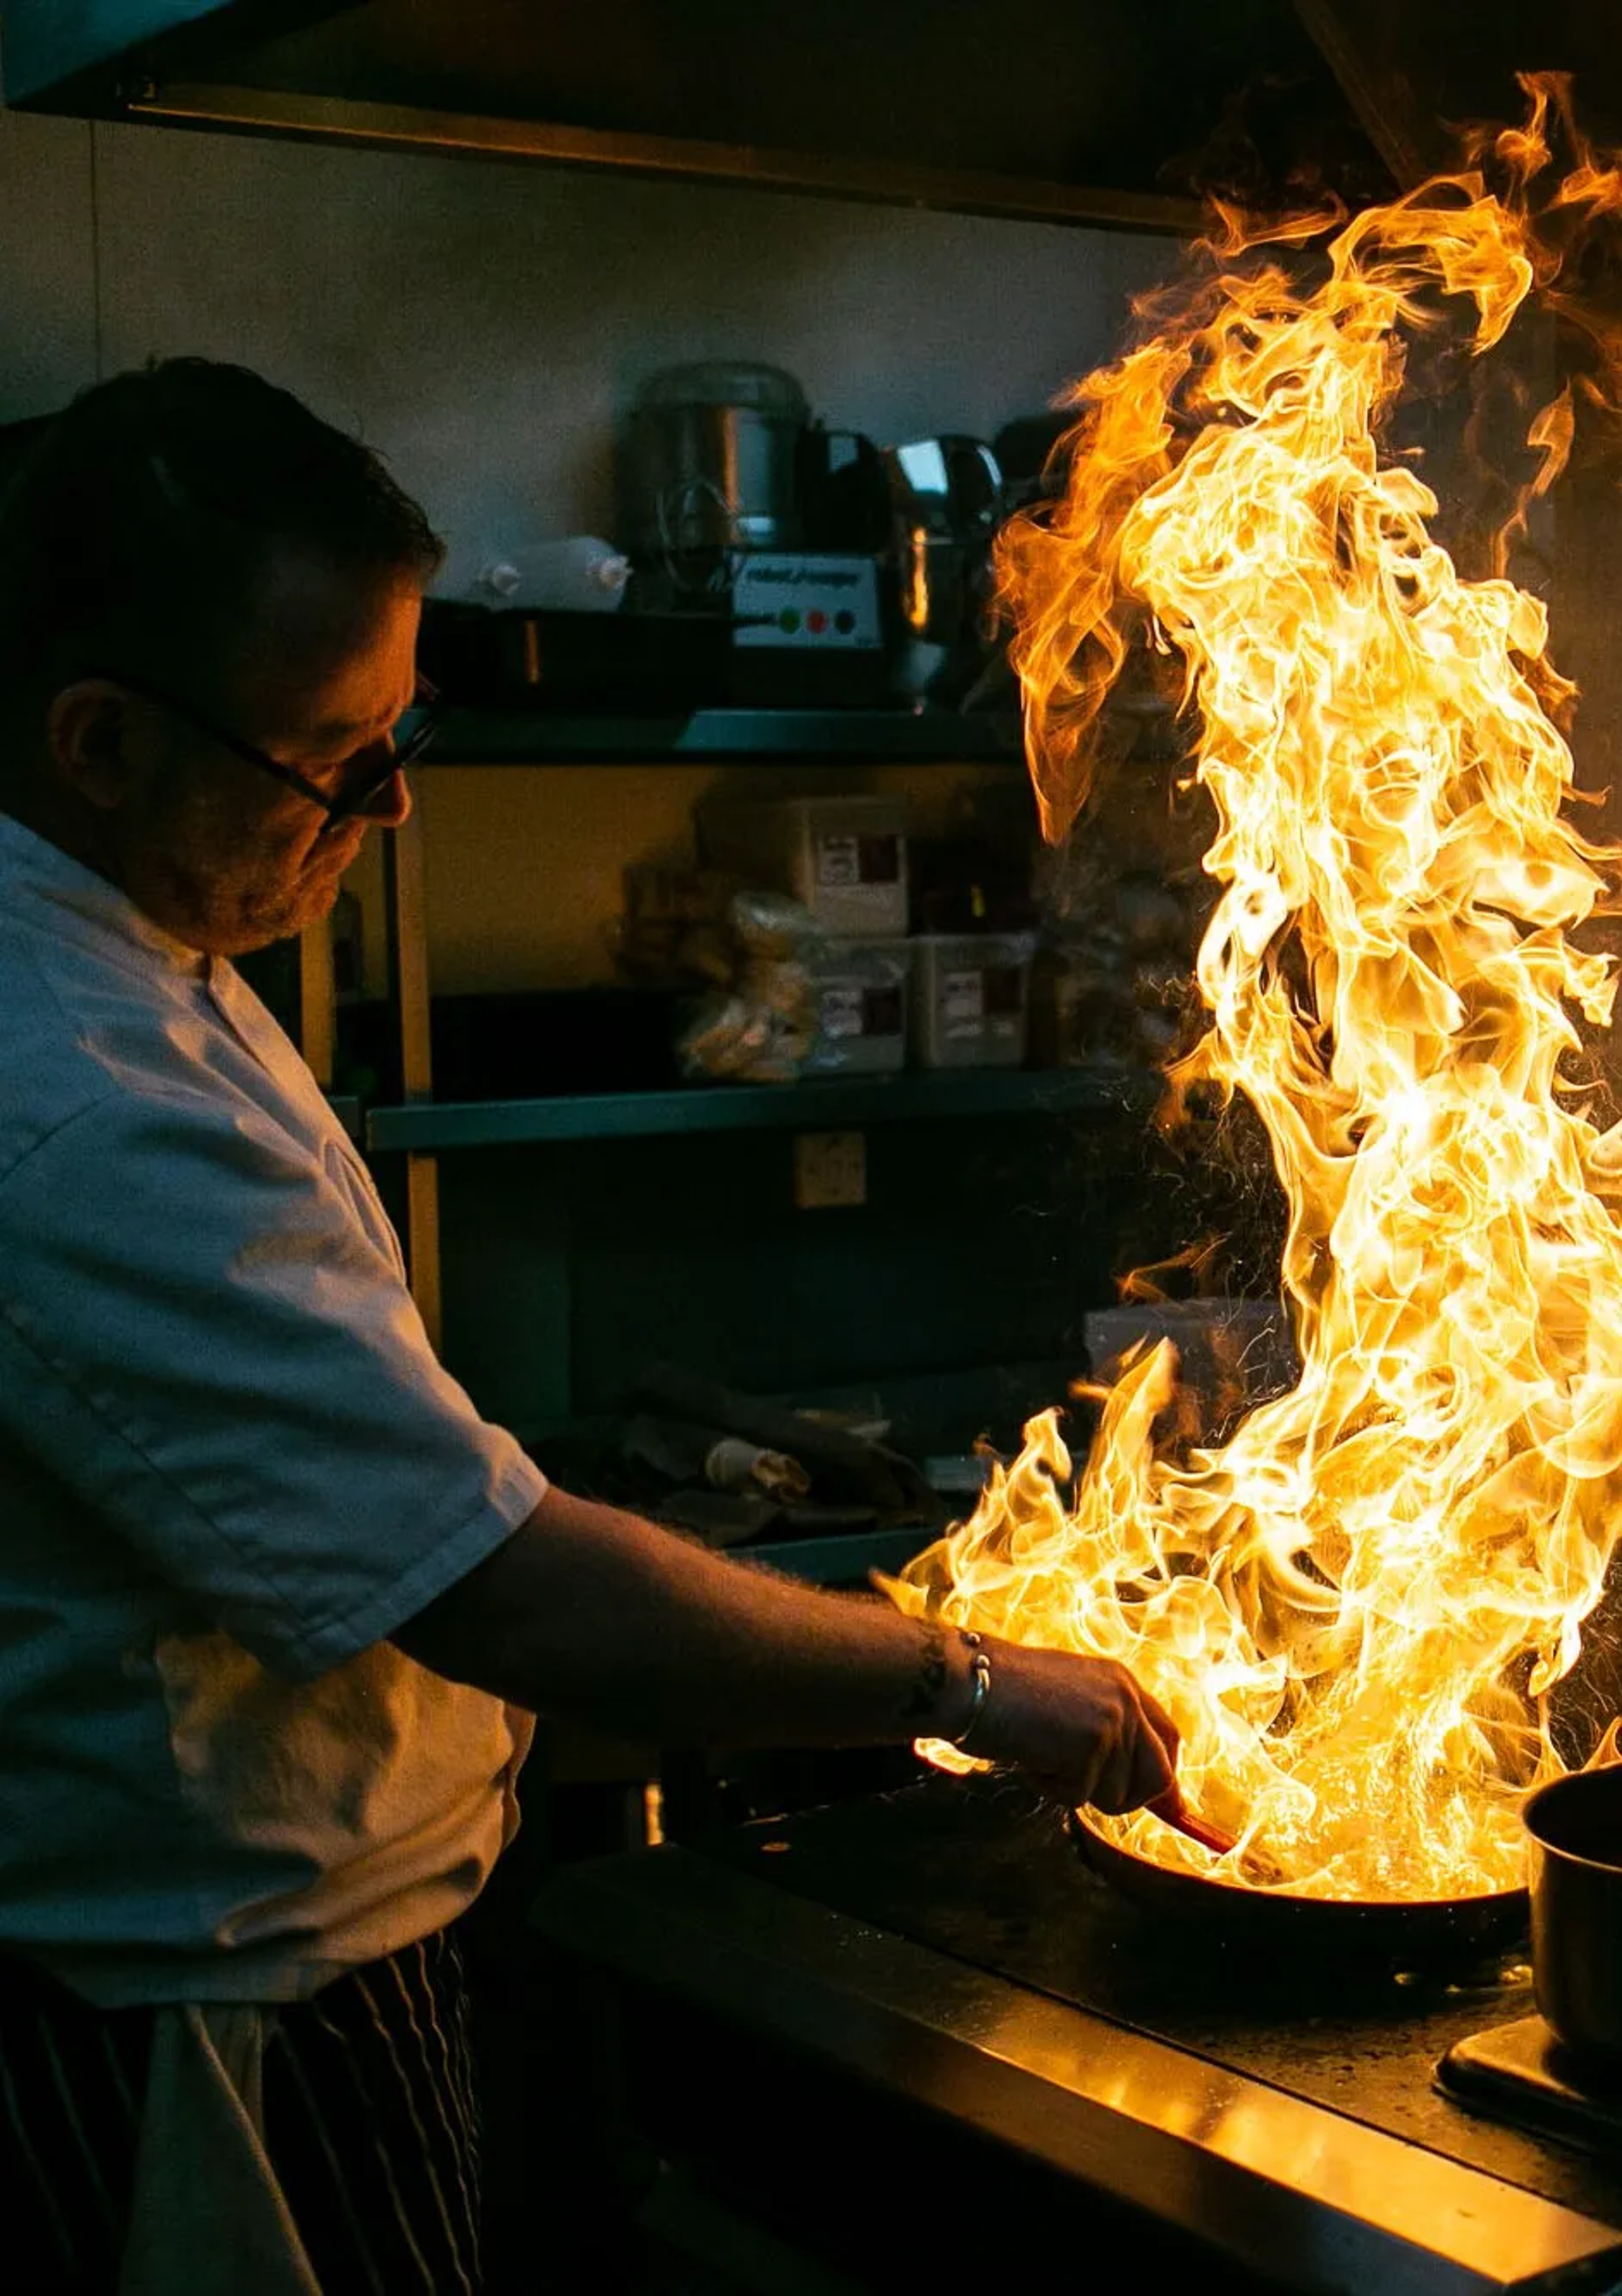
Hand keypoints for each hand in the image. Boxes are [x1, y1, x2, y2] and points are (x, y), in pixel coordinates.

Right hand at [971, 1641, 1178, 1813]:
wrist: (967, 1681)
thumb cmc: (1005, 1693)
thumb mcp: (1070, 1697)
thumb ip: (1105, 1728)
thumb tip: (1138, 1781)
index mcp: (1122, 1681)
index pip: (1168, 1737)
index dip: (1163, 1775)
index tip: (1160, 1804)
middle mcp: (1125, 1696)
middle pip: (1158, 1776)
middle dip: (1126, 1797)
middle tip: (1080, 1786)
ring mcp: (1110, 1719)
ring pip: (1116, 1794)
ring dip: (1075, 1788)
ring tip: (1041, 1755)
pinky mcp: (1090, 1743)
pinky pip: (1079, 1796)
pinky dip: (1049, 1788)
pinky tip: (1029, 1757)